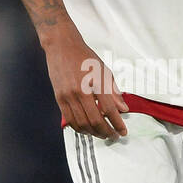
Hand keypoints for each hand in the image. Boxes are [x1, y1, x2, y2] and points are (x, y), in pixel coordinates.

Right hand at [43, 24, 128, 139]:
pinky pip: (70, 120)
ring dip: (93, 133)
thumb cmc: (84, 57)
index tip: (123, 131)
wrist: (62, 47)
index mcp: (96, 82)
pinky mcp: (59, 98)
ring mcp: (68, 95)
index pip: (110, 109)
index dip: (118, 124)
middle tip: (113, 135)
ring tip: (101, 134)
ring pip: (82, 123)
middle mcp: (81, 91)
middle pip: (95, 120)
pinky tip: (87, 130)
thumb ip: (114, 91)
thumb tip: (123, 109)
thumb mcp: (104, 71)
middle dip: (106, 132)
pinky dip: (80, 128)